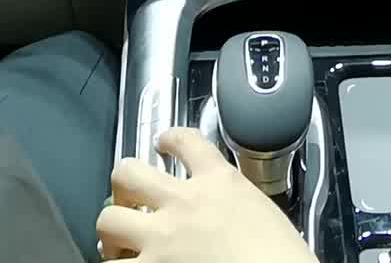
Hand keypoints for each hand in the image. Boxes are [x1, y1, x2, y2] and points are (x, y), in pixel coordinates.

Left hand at [97, 128, 316, 262]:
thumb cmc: (282, 257)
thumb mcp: (262, 212)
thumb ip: (234, 204)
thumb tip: (224, 216)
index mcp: (220, 183)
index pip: (186, 141)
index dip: (169, 138)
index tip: (164, 142)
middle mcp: (184, 202)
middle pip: (129, 172)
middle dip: (123, 185)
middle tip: (129, 198)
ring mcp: (162, 237)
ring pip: (109, 219)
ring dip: (112, 229)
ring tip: (118, 241)